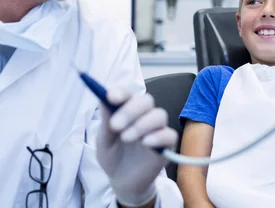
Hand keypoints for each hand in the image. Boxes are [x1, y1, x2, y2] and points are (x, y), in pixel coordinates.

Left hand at [96, 87, 177, 206]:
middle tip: (115, 125)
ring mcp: (157, 129)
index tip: (111, 98)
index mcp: (127, 109)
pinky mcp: (167, 145)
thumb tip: (104, 98)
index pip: (128, 94)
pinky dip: (158, 136)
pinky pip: (170, 135)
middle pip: (146, 101)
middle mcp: (144, 115)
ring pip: (159, 115)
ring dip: (142, 124)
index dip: (121, 92)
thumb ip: (106, 120)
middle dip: (130, 110)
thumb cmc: (112, 156)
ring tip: (126, 138)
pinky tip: (146, 143)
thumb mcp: (103, 140)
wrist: (122, 181)